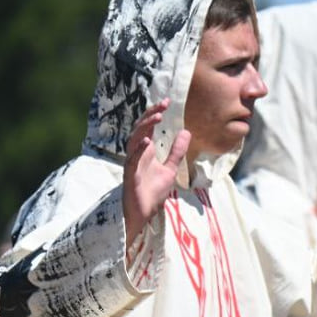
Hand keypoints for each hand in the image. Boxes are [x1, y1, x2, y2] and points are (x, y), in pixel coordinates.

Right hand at [122, 99, 190, 248]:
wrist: (144, 214)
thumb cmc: (153, 192)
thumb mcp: (170, 169)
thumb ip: (177, 152)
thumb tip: (186, 132)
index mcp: (145, 151)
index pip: (148, 127)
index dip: (155, 113)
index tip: (167, 102)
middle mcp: (136, 154)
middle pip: (140, 129)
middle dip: (150, 115)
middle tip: (163, 105)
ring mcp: (132, 164)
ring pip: (134, 140)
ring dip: (145, 128)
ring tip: (157, 117)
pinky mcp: (130, 176)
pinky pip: (132, 160)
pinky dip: (138, 151)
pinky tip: (146, 142)